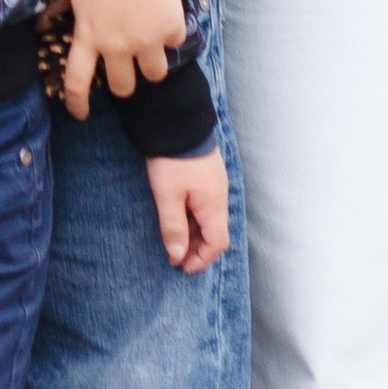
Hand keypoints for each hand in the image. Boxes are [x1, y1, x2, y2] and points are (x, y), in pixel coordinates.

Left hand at [54, 0, 185, 117]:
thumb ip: (56, 9)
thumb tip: (42, 27)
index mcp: (88, 34)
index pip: (78, 82)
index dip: (77, 103)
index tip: (80, 113)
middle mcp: (117, 44)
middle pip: (124, 88)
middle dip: (124, 81)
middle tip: (125, 66)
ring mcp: (147, 38)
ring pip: (154, 75)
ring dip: (150, 64)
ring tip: (147, 46)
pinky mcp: (171, 27)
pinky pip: (173, 46)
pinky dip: (169, 36)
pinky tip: (162, 17)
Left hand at [147, 149, 229, 271]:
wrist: (177, 121)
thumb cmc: (172, 160)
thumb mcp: (167, 196)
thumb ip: (173, 226)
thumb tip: (177, 255)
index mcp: (214, 205)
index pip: (217, 243)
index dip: (201, 259)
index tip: (181, 267)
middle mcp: (220, 196)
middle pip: (215, 232)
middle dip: (197, 248)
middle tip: (175, 256)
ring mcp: (215, 184)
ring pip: (208, 218)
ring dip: (194, 232)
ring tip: (173, 238)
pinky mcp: (207, 174)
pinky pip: (204, 204)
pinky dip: (193, 216)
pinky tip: (177, 214)